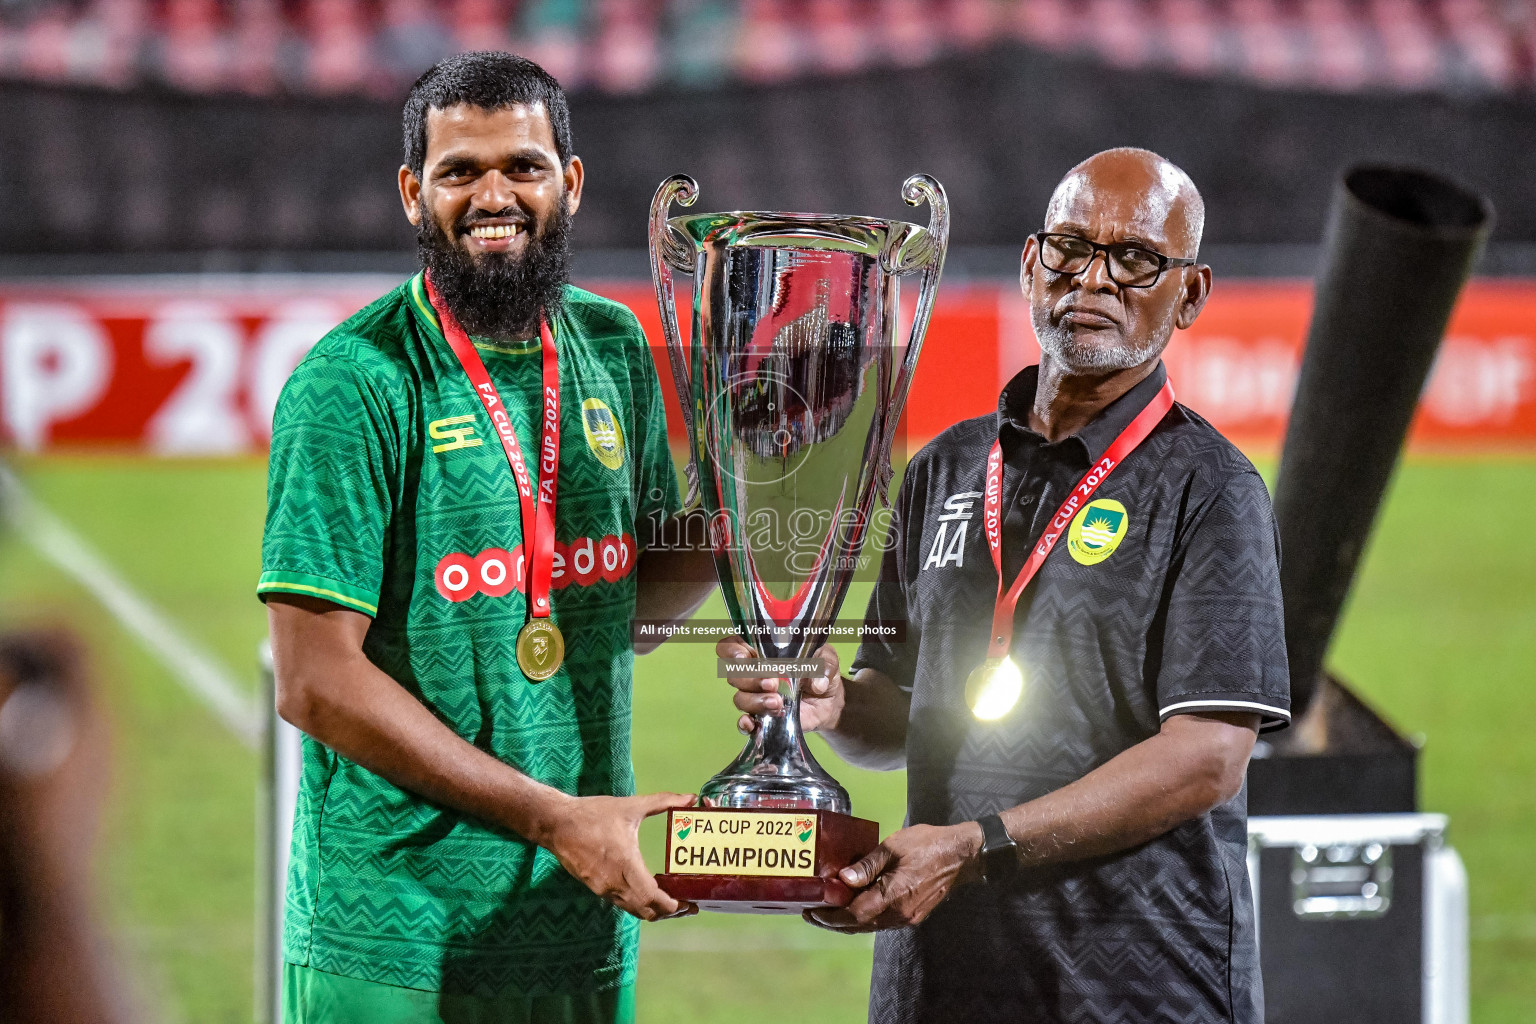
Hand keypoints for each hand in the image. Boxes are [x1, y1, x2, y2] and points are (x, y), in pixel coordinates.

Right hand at [542, 791, 697, 921]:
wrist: (556, 824)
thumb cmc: (593, 814)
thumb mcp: (630, 806)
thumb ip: (662, 801)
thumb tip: (689, 797)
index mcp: (626, 865)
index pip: (653, 899)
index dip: (673, 906)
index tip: (689, 903)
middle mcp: (615, 884)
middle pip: (647, 911)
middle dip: (669, 912)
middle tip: (687, 905)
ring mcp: (603, 889)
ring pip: (633, 910)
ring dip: (653, 909)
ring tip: (671, 900)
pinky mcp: (595, 888)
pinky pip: (621, 903)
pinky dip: (637, 902)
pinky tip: (647, 890)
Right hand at [717, 637, 843, 733]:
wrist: (828, 701)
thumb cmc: (821, 671)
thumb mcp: (827, 659)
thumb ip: (825, 664)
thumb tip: (818, 682)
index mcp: (762, 651)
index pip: (732, 646)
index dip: (731, 650)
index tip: (745, 657)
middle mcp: (753, 673)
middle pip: (733, 674)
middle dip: (750, 679)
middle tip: (773, 683)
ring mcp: (755, 696)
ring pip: (740, 698)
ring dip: (756, 701)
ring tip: (779, 703)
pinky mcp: (761, 718)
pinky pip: (744, 723)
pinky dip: (745, 724)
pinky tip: (754, 724)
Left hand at [805, 822, 983, 932]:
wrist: (962, 855)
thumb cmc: (928, 844)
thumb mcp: (894, 846)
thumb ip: (867, 864)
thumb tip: (842, 879)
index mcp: (894, 896)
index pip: (854, 915)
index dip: (831, 916)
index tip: (812, 911)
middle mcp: (900, 913)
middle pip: (859, 925)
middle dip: (833, 922)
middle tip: (812, 913)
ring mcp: (907, 917)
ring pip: (870, 926)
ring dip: (847, 922)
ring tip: (827, 911)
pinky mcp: (913, 914)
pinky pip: (882, 921)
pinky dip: (864, 918)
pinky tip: (854, 906)